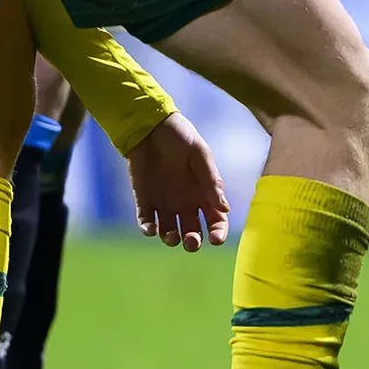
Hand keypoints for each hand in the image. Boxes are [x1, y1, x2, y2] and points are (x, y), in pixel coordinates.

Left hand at [125, 113, 229, 250]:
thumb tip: (224, 208)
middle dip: (193, 242)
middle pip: (193, 232)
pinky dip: (148, 229)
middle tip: (191, 242)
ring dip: (171, 239)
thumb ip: (211, 180)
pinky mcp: (144, 199)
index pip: (216, 220)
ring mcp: (165, 202)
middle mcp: (186, 202)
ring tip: (170, 236)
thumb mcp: (200, 155)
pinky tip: (150, 229)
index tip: (215, 239)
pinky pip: (146, 220)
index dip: (218, 233)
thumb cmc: (180, 137)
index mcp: (204, 193)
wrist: (150, 125)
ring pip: (169, 231)